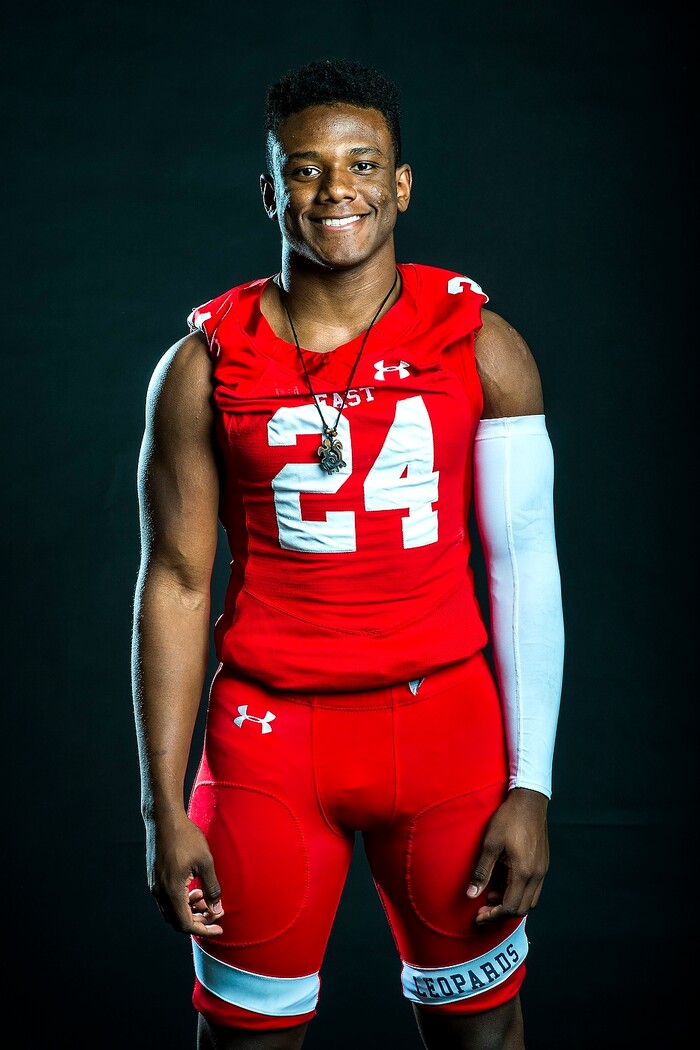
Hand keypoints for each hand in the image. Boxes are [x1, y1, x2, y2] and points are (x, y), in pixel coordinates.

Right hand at [146, 812, 223, 936]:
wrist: (164, 819)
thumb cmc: (186, 837)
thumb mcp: (205, 862)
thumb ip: (212, 888)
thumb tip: (217, 910)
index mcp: (171, 891)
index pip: (186, 924)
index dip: (204, 929)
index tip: (219, 928)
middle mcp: (159, 892)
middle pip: (177, 921)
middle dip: (198, 920)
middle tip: (215, 912)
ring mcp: (155, 885)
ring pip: (171, 911)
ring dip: (189, 910)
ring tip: (205, 897)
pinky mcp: (154, 878)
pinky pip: (167, 900)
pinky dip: (181, 901)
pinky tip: (194, 887)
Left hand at [466, 788, 548, 924]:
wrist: (529, 801)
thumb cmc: (509, 819)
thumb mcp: (490, 844)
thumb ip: (482, 871)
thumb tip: (471, 894)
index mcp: (523, 872)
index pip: (510, 907)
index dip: (493, 915)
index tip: (479, 916)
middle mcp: (536, 875)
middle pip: (521, 909)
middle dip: (501, 913)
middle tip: (483, 909)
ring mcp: (542, 870)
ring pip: (529, 900)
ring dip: (511, 903)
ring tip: (491, 895)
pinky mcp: (543, 864)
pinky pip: (533, 889)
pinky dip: (518, 892)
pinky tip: (504, 883)